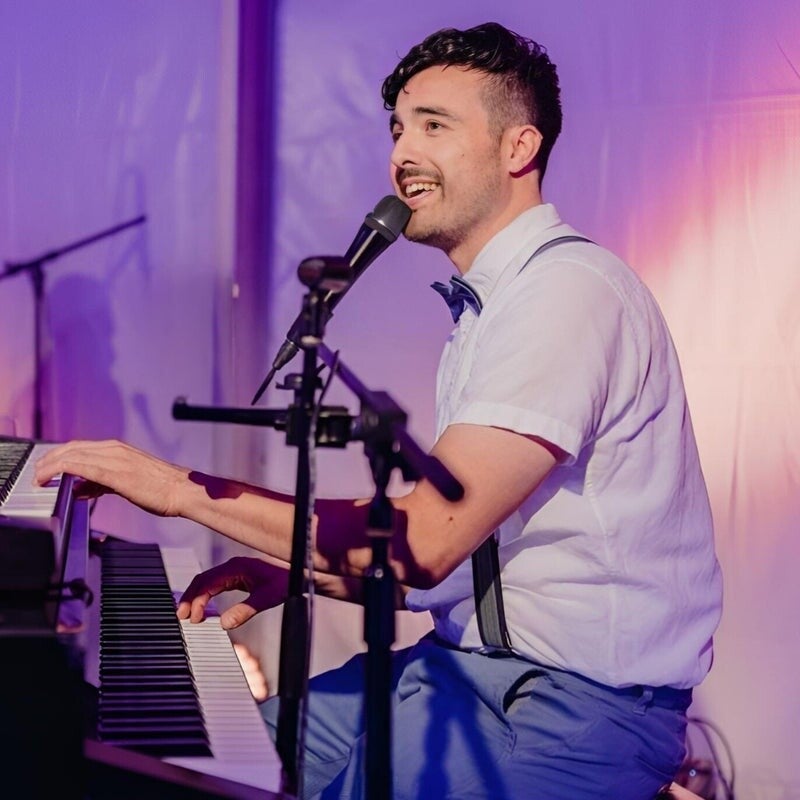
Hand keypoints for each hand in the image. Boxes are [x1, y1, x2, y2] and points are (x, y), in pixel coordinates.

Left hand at [34, 439, 188, 516]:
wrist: (182, 490)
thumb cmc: (162, 488)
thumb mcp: (128, 482)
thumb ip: (102, 484)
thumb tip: (81, 489)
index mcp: (119, 449)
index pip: (80, 447)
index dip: (58, 456)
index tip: (46, 467)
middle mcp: (115, 450)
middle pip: (72, 448)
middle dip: (50, 459)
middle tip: (38, 473)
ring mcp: (116, 460)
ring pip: (74, 455)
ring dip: (52, 465)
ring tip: (40, 477)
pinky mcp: (116, 473)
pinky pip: (83, 467)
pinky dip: (64, 469)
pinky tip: (53, 476)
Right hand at [177, 556, 288, 629]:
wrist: (300, 572)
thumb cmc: (287, 580)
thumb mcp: (267, 597)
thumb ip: (246, 610)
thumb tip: (224, 624)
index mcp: (236, 567)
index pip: (207, 582)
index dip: (196, 599)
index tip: (191, 617)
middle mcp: (233, 566)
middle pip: (203, 580)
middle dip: (191, 597)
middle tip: (182, 617)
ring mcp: (235, 570)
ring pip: (208, 581)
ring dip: (197, 596)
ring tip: (189, 615)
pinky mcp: (238, 575)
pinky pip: (216, 584)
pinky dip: (206, 595)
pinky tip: (204, 609)